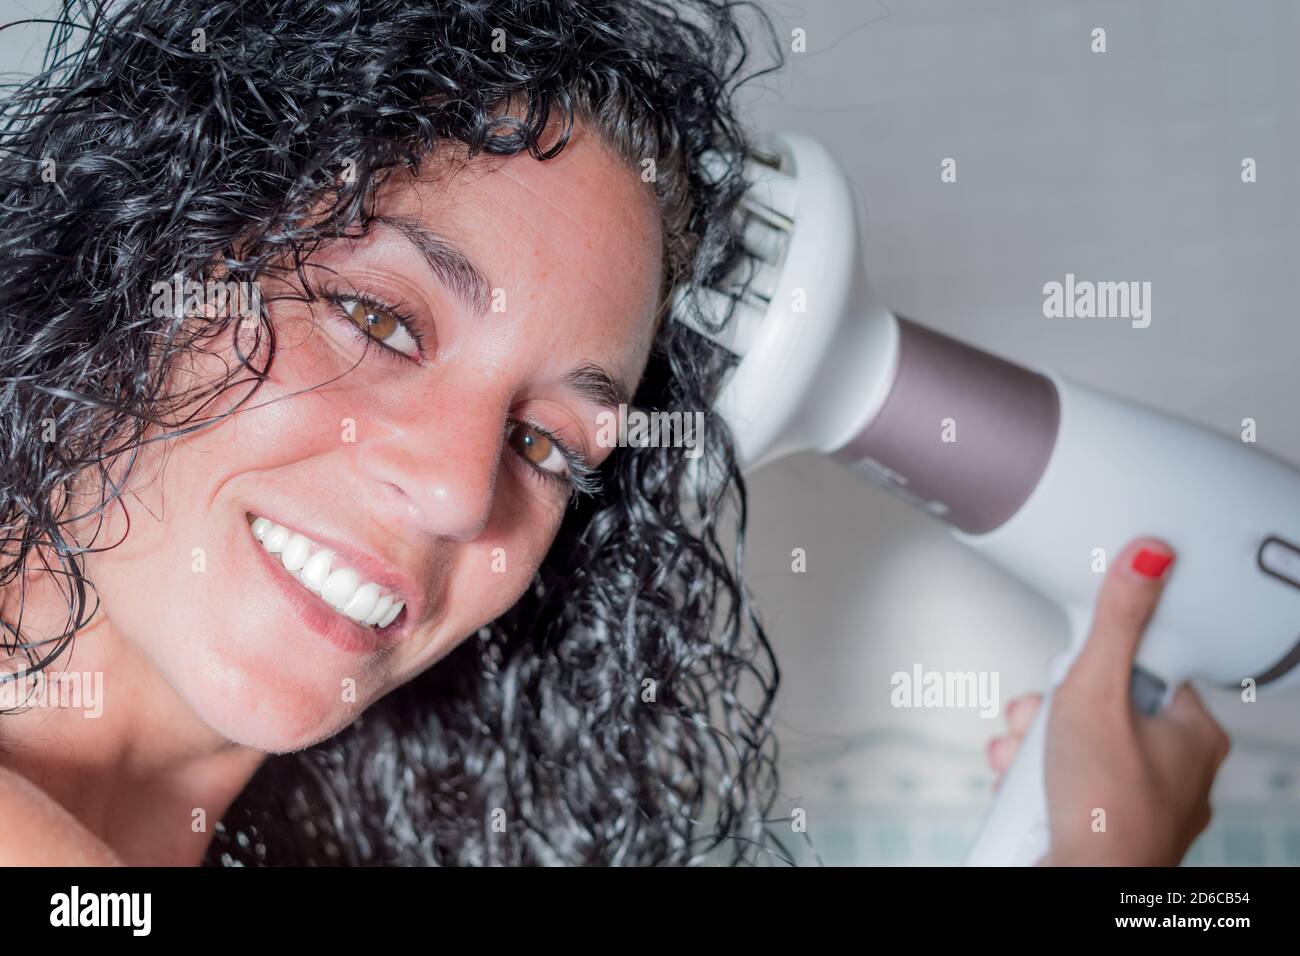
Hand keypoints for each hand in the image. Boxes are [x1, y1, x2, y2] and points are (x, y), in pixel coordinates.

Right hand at [985, 538, 1230, 865]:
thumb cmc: (1102, 805)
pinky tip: (1019, 783)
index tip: (1073, 672)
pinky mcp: (1102, 824)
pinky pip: (1061, 781)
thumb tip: (1147, 558)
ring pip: (1072, 744)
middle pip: (1097, 705)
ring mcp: (1137, 801)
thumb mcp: (1097, 690)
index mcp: (1192, 734)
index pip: (1139, 666)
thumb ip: (1115, 622)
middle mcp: (1175, 770)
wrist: (1080, 882)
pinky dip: (1030, 779)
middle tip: (1041, 720)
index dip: (1092, 664)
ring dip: (1031, 744)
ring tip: (1022, 756)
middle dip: (1048, 711)